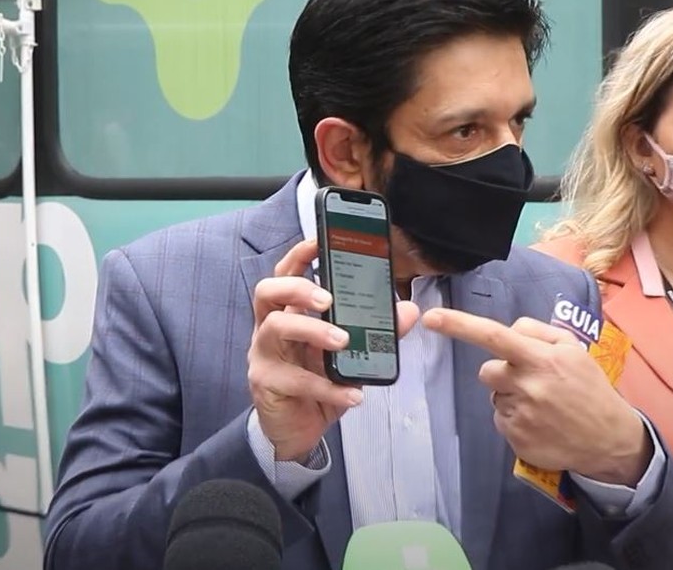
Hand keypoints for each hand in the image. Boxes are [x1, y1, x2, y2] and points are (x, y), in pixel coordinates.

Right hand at [248, 239, 419, 461]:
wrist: (299, 431)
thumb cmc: (318, 383)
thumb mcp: (351, 355)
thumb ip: (377, 331)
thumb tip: (408, 310)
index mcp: (289, 312)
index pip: (286, 273)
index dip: (299, 255)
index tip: (320, 242)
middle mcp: (270, 328)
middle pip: (268, 291)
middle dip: (298, 287)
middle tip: (328, 298)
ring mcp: (264, 355)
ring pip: (277, 328)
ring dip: (313, 330)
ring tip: (343, 341)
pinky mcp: (267, 384)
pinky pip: (295, 380)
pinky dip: (328, 386)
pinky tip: (352, 394)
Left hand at [422, 309, 650, 486]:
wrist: (609, 438)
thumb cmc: (589, 388)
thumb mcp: (573, 349)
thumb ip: (538, 331)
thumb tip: (510, 329)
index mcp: (540, 358)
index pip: (493, 335)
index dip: (459, 325)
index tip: (430, 318)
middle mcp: (527, 385)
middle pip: (487, 371)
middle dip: (502, 372)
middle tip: (533, 381)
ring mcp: (520, 415)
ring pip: (495, 396)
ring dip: (511, 396)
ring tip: (543, 404)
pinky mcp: (516, 439)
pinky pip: (501, 420)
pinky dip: (516, 419)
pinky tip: (541, 423)